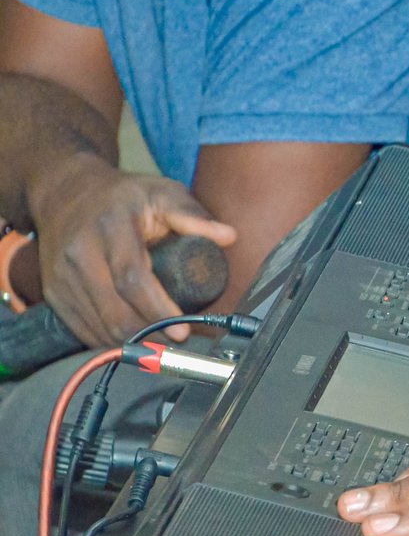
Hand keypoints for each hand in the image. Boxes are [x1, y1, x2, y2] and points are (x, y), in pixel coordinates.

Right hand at [29, 153, 235, 343]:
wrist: (65, 192)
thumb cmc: (122, 196)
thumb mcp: (161, 193)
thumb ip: (193, 215)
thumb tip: (228, 236)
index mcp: (110, 227)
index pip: (132, 279)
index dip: (158, 310)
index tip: (182, 331)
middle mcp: (80, 252)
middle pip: (114, 311)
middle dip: (150, 334)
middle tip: (178, 340)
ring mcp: (62, 274)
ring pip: (98, 325)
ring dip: (132, 342)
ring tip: (160, 342)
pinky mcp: (53, 291)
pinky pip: (82, 328)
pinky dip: (108, 341)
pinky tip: (132, 340)